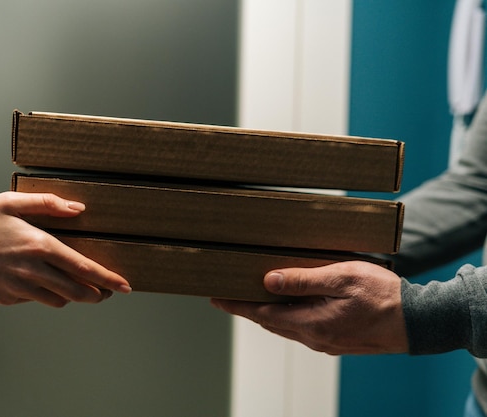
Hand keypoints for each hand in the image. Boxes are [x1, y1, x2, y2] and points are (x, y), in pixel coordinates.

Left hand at [211, 261, 407, 354]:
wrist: (418, 322)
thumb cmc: (383, 295)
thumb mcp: (342, 278)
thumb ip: (304, 280)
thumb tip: (269, 281)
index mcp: (312, 323)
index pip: (263, 315)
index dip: (238, 306)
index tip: (217, 299)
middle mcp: (314, 337)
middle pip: (270, 323)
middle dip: (246, 310)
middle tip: (225, 297)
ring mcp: (325, 341)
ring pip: (284, 327)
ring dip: (264, 314)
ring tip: (248, 300)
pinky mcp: (335, 339)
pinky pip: (300, 328)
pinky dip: (284, 317)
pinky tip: (283, 306)